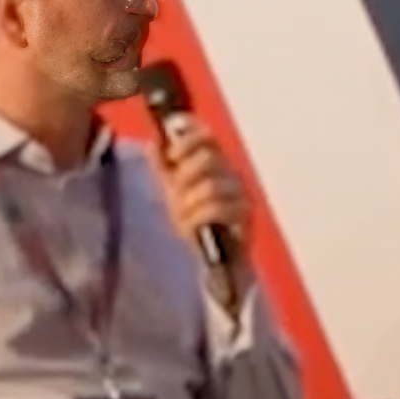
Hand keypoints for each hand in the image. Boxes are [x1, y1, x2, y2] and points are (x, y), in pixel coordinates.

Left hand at [149, 111, 252, 293]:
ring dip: (189, 200)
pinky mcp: (245, 219)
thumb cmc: (194, 223)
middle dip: (185, 175)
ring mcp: (241, 197)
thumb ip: (163, 167)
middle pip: (210, 159)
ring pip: (212, 185)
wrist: (212, 260)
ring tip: (182, 214)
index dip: (188, 141)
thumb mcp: (171, 192)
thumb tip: (154, 142)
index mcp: (215, 165)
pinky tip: (190, 225)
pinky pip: (218, 209)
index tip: (172, 156)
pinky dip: (198, 216)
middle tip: (176, 193)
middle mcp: (232, 177)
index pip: (207, 138)